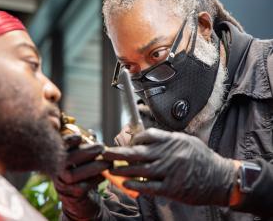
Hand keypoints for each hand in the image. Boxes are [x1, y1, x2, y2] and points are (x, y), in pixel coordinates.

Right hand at [54, 134, 110, 219]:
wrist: (83, 201)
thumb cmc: (85, 175)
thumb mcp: (85, 159)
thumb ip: (88, 146)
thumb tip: (92, 133)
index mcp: (60, 159)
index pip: (60, 147)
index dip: (68, 141)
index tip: (80, 136)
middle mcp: (57, 171)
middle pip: (67, 159)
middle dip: (86, 152)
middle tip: (102, 147)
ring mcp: (62, 184)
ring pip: (73, 175)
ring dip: (93, 167)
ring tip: (108, 163)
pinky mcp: (71, 196)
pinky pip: (82, 188)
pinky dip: (95, 180)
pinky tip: (104, 175)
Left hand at [103, 128, 236, 205]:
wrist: (221, 178)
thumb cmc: (202, 158)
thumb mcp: (186, 141)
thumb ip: (166, 140)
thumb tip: (146, 139)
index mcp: (171, 140)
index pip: (146, 136)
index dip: (133, 140)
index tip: (128, 144)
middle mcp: (168, 154)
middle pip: (137, 152)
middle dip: (118, 152)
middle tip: (104, 153)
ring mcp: (169, 171)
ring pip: (139, 169)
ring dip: (122, 170)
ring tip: (111, 169)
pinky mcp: (172, 188)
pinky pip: (149, 186)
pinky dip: (136, 185)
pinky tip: (126, 183)